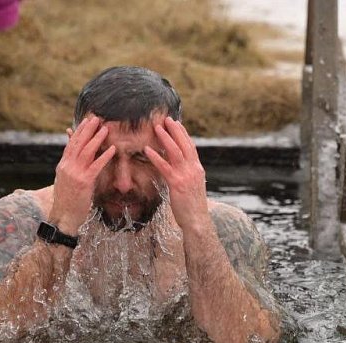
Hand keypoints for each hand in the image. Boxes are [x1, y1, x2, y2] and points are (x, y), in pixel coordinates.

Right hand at [48, 115, 115, 233]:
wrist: (63, 217)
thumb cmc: (66, 201)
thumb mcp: (64, 181)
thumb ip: (69, 168)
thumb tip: (72, 158)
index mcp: (63, 166)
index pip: (71, 144)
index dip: (79, 132)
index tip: (87, 121)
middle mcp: (67, 167)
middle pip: (78, 143)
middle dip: (88, 129)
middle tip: (97, 118)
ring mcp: (75, 174)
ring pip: (86, 151)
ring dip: (97, 139)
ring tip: (105, 129)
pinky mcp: (84, 182)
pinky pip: (96, 166)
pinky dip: (104, 156)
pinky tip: (112, 149)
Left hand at [144, 116, 208, 232]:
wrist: (197, 221)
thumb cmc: (193, 207)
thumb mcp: (193, 187)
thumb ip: (188, 175)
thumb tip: (181, 167)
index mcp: (198, 169)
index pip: (191, 147)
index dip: (184, 134)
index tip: (177, 123)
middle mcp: (193, 170)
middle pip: (184, 145)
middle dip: (176, 130)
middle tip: (167, 119)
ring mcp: (186, 176)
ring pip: (175, 152)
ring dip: (166, 138)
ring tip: (157, 128)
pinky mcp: (177, 184)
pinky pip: (165, 167)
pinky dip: (156, 157)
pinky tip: (147, 149)